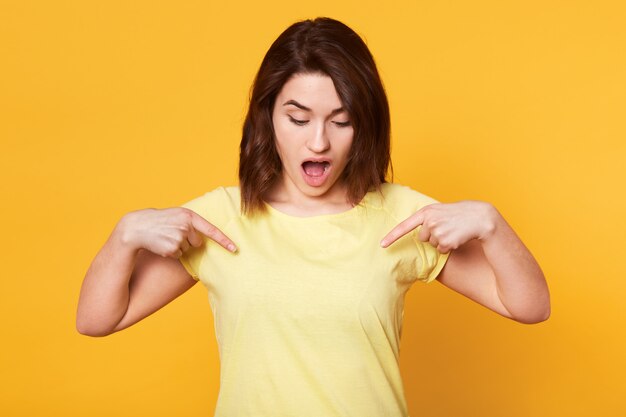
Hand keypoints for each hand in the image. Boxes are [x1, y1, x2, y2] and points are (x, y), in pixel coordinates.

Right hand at [119, 207, 236, 257]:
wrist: (137, 227)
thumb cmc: (160, 221)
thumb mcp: (177, 215)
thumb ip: (192, 222)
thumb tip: (204, 238)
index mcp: (190, 216)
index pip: (211, 230)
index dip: (224, 240)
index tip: (235, 248)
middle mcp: (186, 226)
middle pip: (197, 242)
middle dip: (188, 241)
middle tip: (172, 233)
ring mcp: (179, 238)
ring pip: (187, 249)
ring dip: (178, 246)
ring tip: (165, 237)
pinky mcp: (172, 248)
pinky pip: (178, 255)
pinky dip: (171, 252)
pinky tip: (161, 244)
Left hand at [380, 201, 497, 252]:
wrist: (479, 217)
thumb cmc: (458, 214)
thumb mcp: (440, 211)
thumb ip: (427, 219)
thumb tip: (417, 232)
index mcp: (425, 212)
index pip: (404, 226)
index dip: (392, 236)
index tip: (382, 244)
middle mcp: (429, 221)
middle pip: (422, 238)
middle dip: (433, 235)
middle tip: (447, 227)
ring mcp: (437, 231)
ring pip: (433, 244)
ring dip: (442, 241)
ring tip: (453, 231)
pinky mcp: (446, 241)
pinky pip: (442, 250)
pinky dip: (449, 246)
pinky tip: (457, 237)